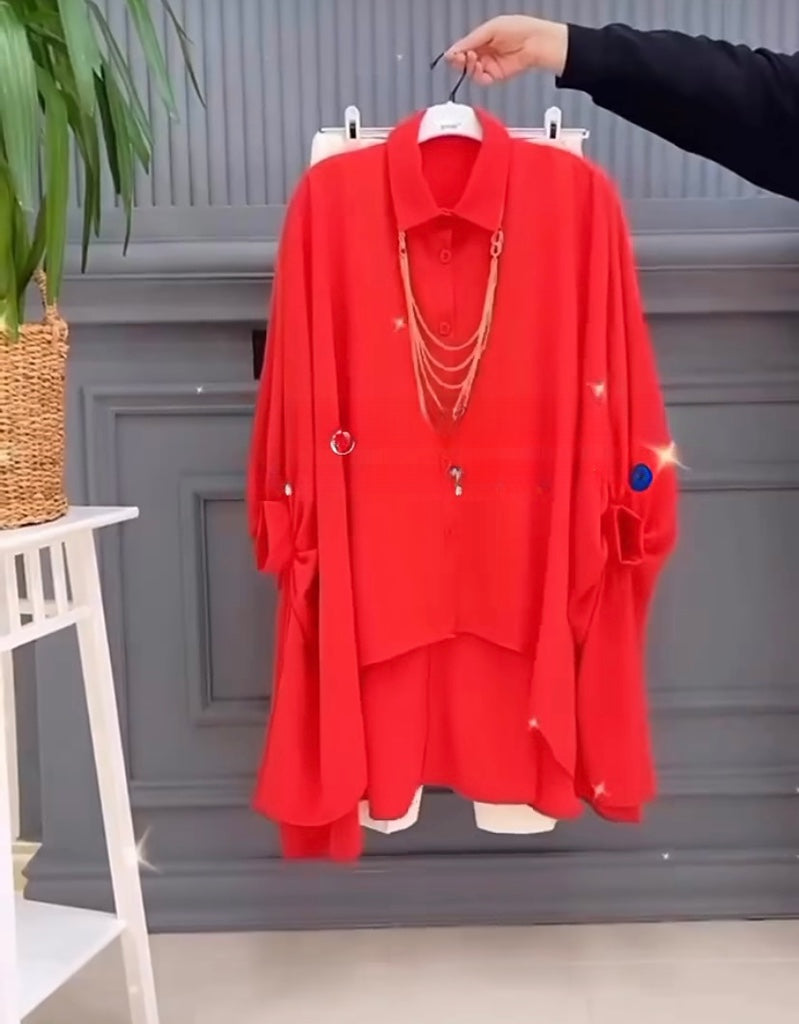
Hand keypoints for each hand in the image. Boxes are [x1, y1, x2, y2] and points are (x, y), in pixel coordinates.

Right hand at [446, 15, 568, 82]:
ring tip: (471, 59)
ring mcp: (490, 65)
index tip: (451, 54)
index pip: (462, 48)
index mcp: (482, 39)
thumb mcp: (490, 29)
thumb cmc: (520, 29)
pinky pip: (481, 79)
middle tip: (459, 57)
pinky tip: (478, 67)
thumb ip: (471, 40)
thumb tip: (453, 50)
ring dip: (467, 67)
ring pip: (470, 72)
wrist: (536, 42)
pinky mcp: (496, 76)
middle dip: (459, 60)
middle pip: (464, 62)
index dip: (455, 52)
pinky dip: (476, 75)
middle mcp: (484, 53)